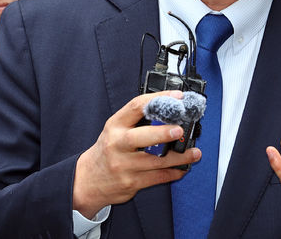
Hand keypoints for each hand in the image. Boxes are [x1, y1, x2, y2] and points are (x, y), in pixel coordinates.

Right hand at [73, 90, 201, 217]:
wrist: (87, 180)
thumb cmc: (107, 150)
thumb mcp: (115, 129)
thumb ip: (138, 120)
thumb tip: (169, 110)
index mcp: (115, 125)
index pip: (136, 106)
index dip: (158, 99)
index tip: (177, 97)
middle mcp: (117, 144)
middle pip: (141, 137)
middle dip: (162, 133)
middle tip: (180, 130)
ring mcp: (123, 165)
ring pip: (155, 161)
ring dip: (178, 157)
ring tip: (194, 153)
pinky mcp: (130, 182)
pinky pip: (157, 177)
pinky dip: (173, 173)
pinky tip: (182, 169)